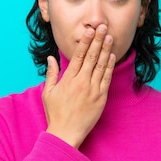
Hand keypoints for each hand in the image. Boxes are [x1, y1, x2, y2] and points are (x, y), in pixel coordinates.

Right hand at [42, 24, 115, 148]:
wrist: (66, 133)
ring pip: (100, 65)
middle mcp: (81, 82)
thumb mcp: (48, 92)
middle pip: (91, 57)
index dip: (85, 42)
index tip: (90, 31)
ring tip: (110, 37)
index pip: (78, 56)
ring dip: (106, 50)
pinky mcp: (101, 98)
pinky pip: (106, 79)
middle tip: (103, 27)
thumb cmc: (55, 114)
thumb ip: (51, 74)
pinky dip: (109, 66)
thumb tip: (51, 58)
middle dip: (98, 40)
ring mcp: (92, 90)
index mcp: (68, 79)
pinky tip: (112, 56)